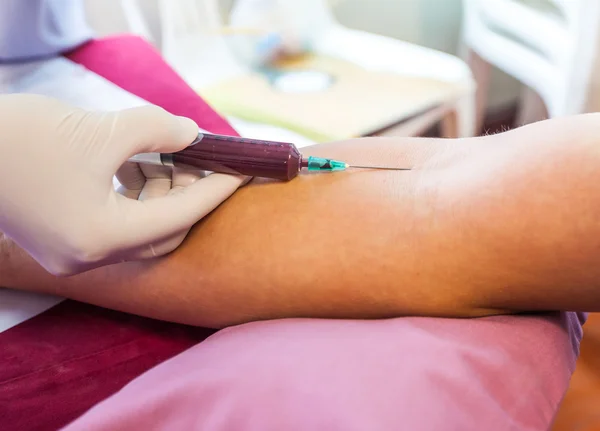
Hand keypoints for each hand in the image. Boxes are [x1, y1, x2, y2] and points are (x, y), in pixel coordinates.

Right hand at [0, 94, 245, 274]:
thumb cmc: (18, 138)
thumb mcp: (98, 128)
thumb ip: (156, 130)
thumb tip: (193, 133)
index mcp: (98, 238)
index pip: (177, 218)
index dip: (213, 191)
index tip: (239, 170)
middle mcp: (88, 257)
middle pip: (163, 235)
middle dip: (189, 197)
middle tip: (204, 163)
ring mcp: (73, 253)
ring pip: (141, 232)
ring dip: (162, 195)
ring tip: (168, 157)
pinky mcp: (64, 239)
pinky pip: (117, 226)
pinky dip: (135, 198)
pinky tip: (138, 165)